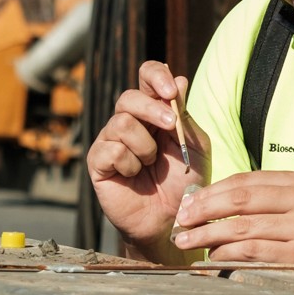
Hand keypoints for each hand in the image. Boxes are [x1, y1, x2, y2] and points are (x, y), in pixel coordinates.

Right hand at [85, 61, 205, 256]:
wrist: (173, 219)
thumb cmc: (185, 182)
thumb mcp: (195, 146)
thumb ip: (186, 116)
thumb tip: (179, 79)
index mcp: (153, 112)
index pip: (146, 76)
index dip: (156, 75)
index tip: (172, 89)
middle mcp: (129, 122)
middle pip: (128, 97)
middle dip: (153, 109)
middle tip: (171, 127)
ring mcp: (110, 141)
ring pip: (121, 123)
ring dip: (145, 145)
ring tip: (151, 164)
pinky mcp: (98, 162)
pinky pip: (111, 150)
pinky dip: (130, 163)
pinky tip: (134, 175)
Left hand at [171, 170, 293, 264]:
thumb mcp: (288, 205)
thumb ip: (254, 199)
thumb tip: (199, 202)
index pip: (246, 181)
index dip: (212, 191)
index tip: (188, 203)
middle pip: (241, 201)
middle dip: (205, 210)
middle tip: (182, 220)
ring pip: (242, 228)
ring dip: (208, 235)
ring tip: (187, 241)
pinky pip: (251, 252)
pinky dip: (226, 253)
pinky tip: (212, 255)